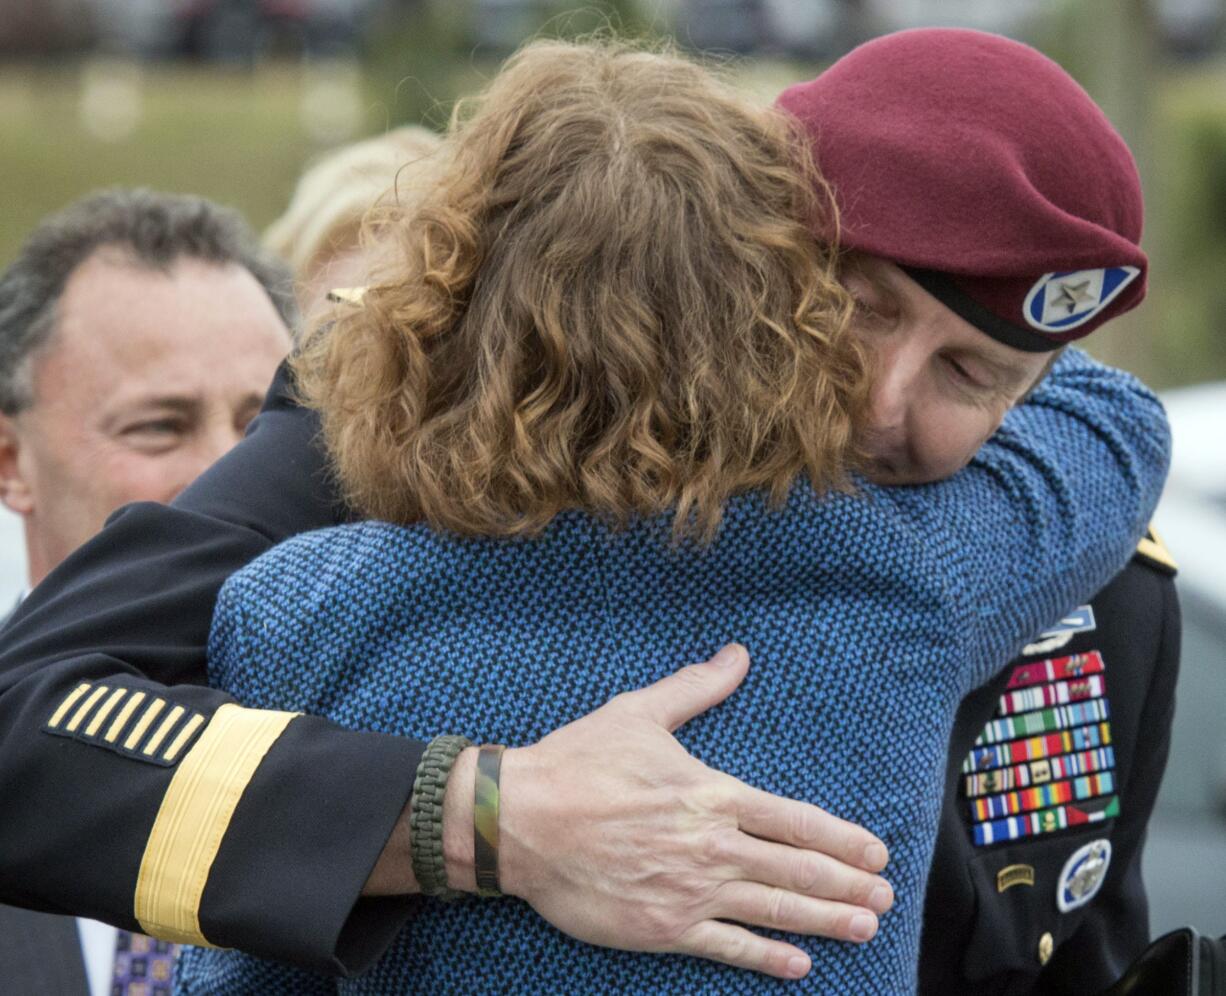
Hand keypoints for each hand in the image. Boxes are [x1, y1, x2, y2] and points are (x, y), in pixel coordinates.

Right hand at [487, 644, 893, 979]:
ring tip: (864, 927)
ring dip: (825, 921)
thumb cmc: (578, 763)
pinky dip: (766, 958)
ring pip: (773, 911)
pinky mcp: (661, 928)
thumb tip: (737, 654)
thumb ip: (696, 688)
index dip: (842, 838)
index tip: (875, 851)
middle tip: (885, 898)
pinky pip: (726, 948)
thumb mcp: (639, 713)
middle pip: (797, 870)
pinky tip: (797, 965)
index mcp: (711, 794)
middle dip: (848, 885)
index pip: (795, 819)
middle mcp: (710, 847)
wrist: (518, 820)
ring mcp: (688, 892)